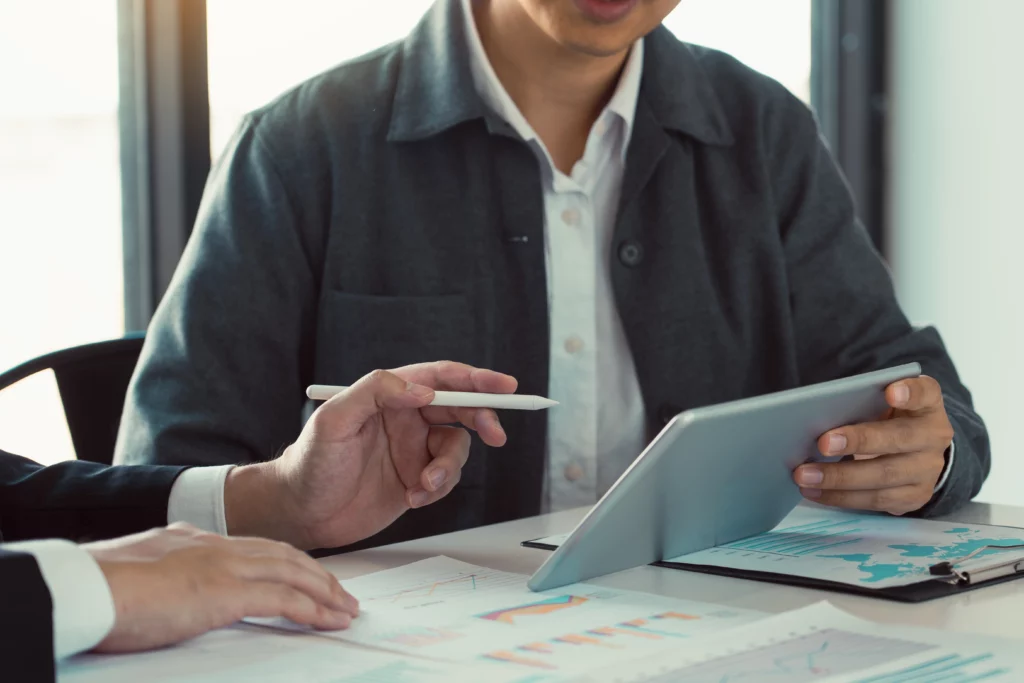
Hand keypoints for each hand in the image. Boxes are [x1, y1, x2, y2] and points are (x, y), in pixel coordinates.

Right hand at [85, 523, 357, 652]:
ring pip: (293, 573)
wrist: (87, 587)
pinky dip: (313, 609)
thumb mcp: (142, 573)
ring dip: (325, 592)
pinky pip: (285, 599)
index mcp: (195, 538)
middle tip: (341, 594)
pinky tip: (330, 619)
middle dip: (317, 575)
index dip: (287, 561)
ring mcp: (225, 565)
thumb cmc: (100, 588)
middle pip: (284, 555)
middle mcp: (216, 545)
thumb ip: (170, 576)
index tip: (307, 575)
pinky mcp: (228, 591)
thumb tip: (178, 592)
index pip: (255, 547)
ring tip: (346, 609)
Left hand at [225, 361, 516, 548]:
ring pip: (456, 449)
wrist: (300, 513)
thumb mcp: (334, 420)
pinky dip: (437, 489)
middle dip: (483, 419)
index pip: (441, 379)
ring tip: (423, 485)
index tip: (504, 385)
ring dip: (449, 468)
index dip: (476, 379)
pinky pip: (445, 479)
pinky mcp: (415, 480)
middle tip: (496, 435)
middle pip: (460, 409)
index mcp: (389, 395)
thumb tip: (422, 389)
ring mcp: (412, 450)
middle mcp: (406, 418)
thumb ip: (375, 392)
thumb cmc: (308, 462)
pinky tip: (411, 498)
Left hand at [792, 376, 953, 514]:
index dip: (911, 392)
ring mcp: (927, 470)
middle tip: (823, 443)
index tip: (890, 392)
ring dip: (839, 478)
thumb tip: (815, 413)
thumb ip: (863, 401)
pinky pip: (875, 500)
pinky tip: (814, 491)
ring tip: (805, 475)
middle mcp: (934, 437)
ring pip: (883, 476)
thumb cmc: (887, 418)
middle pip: (899, 439)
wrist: (915, 451)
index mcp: (927, 405)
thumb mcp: (883, 402)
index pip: (926, 393)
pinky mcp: (914, 497)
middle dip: (859, 442)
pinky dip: (840, 497)